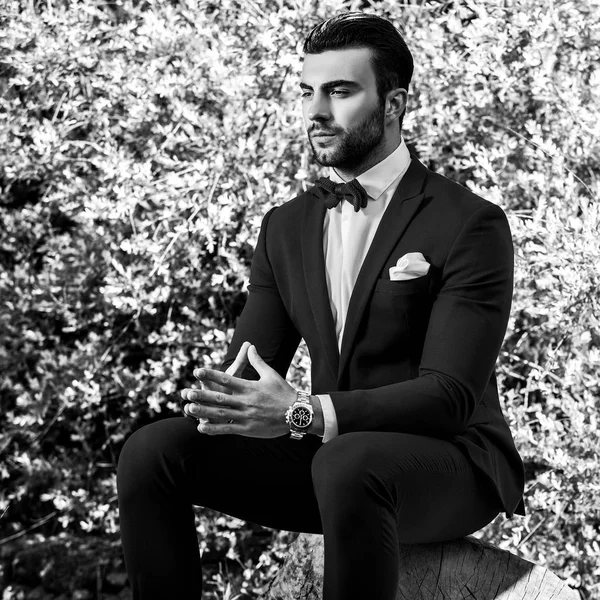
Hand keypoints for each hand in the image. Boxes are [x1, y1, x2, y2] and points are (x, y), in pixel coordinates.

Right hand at [181, 341, 250, 420]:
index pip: (208, 377)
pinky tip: (202, 427)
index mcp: (214, 383)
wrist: (231, 404)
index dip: (204, 375)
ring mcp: (208, 408)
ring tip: (190, 409)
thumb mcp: (236, 374)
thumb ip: (241, 360)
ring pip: (199, 409)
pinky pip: (208, 423)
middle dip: (193, 393)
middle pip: (199, 394)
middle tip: (187, 392)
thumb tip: (249, 343)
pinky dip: (205, 425)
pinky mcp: (211, 421)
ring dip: (194, 409)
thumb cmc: (232, 387)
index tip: (198, 372)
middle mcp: (208, 395)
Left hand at [181, 344, 295, 437]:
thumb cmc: (284, 392)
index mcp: (249, 387)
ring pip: (221, 414)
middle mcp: (246, 401)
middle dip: (202, 394)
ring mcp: (246, 416)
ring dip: (204, 411)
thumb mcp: (271, 374)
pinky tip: (201, 427)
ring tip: (189, 408)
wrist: (297, 413)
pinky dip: (214, 429)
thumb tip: (250, 346)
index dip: (211, 375)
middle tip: (186, 392)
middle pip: (220, 397)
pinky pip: (228, 429)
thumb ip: (257, 361)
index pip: (226, 379)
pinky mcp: (248, 429)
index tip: (197, 371)